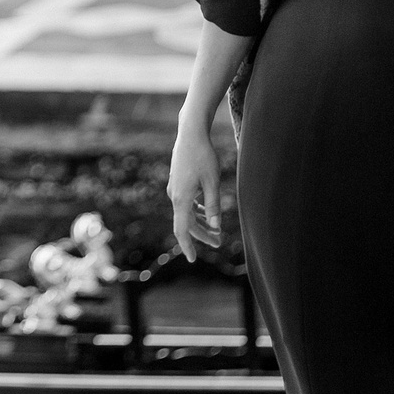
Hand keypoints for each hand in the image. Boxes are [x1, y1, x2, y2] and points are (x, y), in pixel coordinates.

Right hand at [166, 116, 229, 261]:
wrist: (191, 134)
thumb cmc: (203, 156)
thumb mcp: (213, 181)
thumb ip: (213, 205)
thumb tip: (216, 227)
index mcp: (182, 199)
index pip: (182, 230)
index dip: (188, 246)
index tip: (192, 260)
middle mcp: (175, 196)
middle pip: (187, 223)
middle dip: (202, 235)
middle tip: (219, 242)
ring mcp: (175, 189)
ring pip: (187, 213)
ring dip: (200, 223)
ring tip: (215, 230)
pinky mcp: (178, 182)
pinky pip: (186, 203)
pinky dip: (196, 211)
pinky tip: (206, 211)